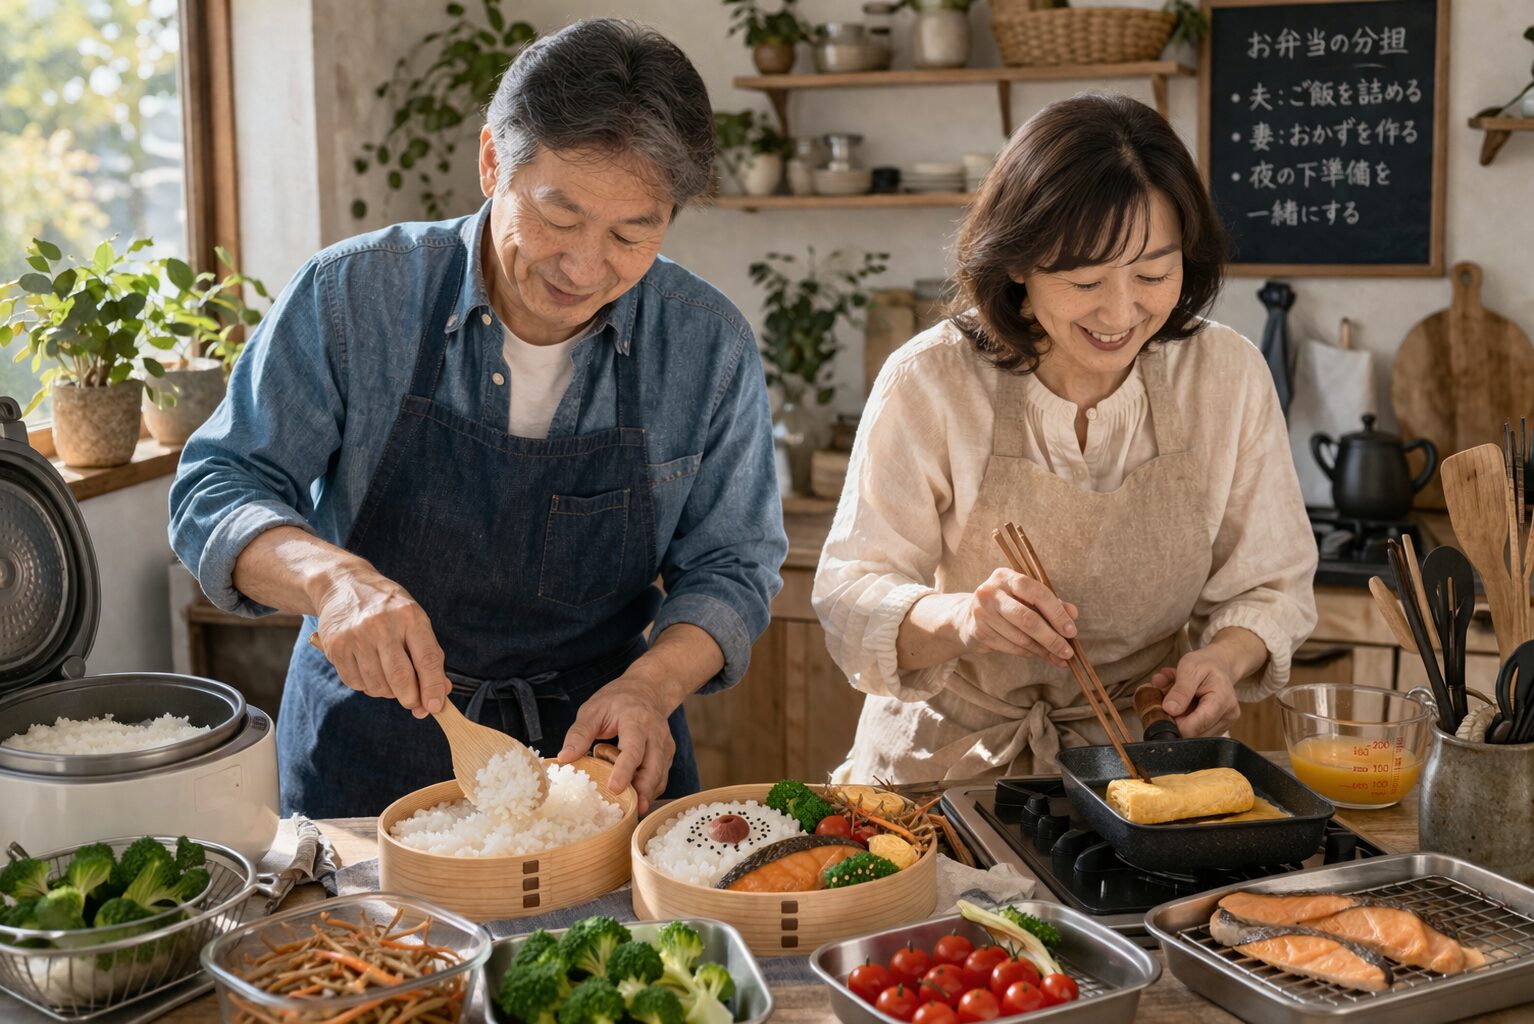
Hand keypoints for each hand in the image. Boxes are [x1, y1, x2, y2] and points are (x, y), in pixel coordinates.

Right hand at [313, 568, 450, 718]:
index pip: (427, 659)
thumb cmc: (387, 608)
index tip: (435, 706)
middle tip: (413, 702)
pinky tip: (369, 670)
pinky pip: (356, 683)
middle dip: (410, 698)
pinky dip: (366, 685)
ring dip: (387, 692)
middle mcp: (382, 625)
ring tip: (388, 678)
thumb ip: (429, 655)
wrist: (344, 585)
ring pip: (377, 685)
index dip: (433, 687)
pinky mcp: (336, 648)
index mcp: (410, 617)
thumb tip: (441, 693)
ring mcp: (356, 637)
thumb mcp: (414, 620)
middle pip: (400, 678)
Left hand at [557, 676, 676, 813]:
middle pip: (653, 767)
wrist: (647, 690)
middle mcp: (656, 734)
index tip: (616, 788)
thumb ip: (579, 733)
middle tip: (631, 811)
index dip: (625, 770)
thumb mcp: (593, 710)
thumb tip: (564, 758)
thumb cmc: (617, 701)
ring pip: (660, 776)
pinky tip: (636, 801)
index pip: (633, 748)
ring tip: (632, 811)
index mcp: (637, 720)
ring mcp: (665, 746)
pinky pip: (661, 778)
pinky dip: (650, 791)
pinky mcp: (667, 756)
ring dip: (647, 794)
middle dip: (643, 790)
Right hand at [955, 568, 1079, 666]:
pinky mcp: (979, 632)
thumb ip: (1050, 603)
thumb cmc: (1005, 605)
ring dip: (1043, 649)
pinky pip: (1012, 647)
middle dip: (1052, 637)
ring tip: (1058, 656)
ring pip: (1021, 637)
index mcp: (1005, 576)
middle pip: (1028, 618)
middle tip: (1068, 651)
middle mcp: (990, 592)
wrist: (966, 618)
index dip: (1056, 612)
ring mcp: (982, 612)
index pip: (1036, 592)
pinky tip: (1040, 654)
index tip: (1071, 630)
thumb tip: (1073, 614)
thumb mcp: (1026, 598)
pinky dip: (1030, 653)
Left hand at [1149, 648, 1240, 736]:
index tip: (1165, 708)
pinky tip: (1185, 706)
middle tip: (1170, 699)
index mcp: (1222, 701)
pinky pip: (1196, 732)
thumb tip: (1170, 710)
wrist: (1220, 665)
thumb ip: (1180, 690)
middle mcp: (1227, 716)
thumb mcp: (1189, 668)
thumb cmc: (1205, 664)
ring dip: (1179, 720)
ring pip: (1192, 735)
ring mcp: (1224, 724)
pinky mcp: (1218, 728)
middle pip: (1193, 734)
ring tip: (1179, 701)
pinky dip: (1185, 721)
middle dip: (1176, 719)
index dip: (1174, 722)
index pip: (1195, 727)